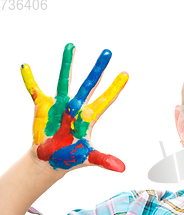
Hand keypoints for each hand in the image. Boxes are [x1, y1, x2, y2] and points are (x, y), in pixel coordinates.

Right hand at [22, 43, 127, 171]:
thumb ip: (104, 160)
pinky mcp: (43, 107)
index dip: (115, 87)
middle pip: (90, 84)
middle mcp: (76, 106)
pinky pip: (35, 90)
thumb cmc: (72, 156)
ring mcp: (60, 104)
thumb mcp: (89, 157)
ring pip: (65, 80)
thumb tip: (122, 169)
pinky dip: (29, 80)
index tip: (126, 73)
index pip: (107, 99)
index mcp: (89, 116)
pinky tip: (25, 66)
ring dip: (67, 63)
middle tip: (108, 51)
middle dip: (98, 68)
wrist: (51, 158)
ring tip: (71, 46)